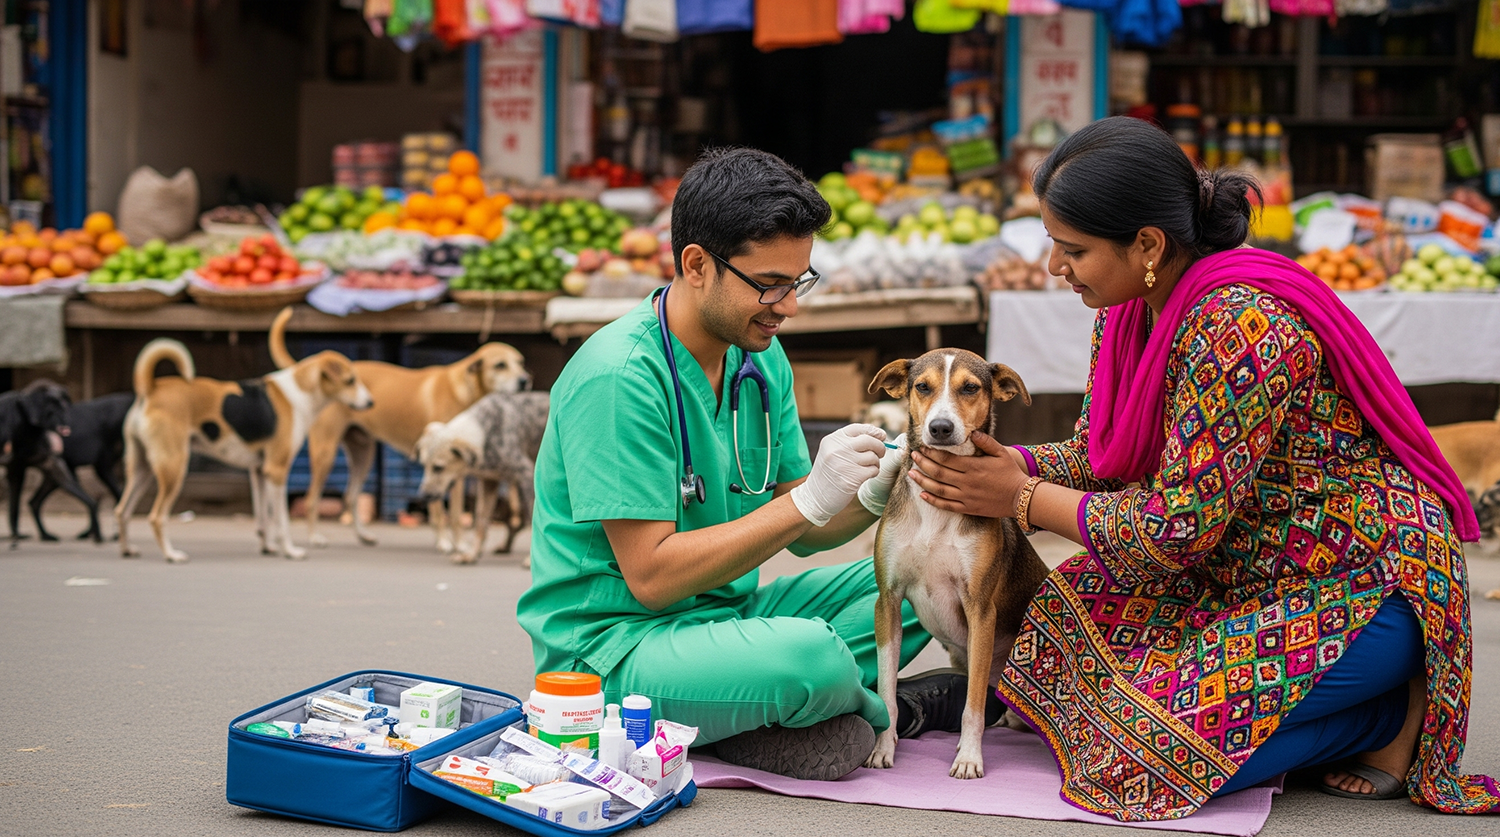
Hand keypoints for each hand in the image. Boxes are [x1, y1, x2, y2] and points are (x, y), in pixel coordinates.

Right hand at [791, 423, 887, 526]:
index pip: (858, 428)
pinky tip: (864, 476)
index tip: (882, 436)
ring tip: (866, 468)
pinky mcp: (852, 477)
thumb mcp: (832, 452)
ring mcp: (844, 463)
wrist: (816, 497)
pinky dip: (873, 472)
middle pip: (869, 440)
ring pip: (873, 456)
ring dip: (875, 463)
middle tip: (880, 454)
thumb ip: (850, 443)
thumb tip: (881, 435)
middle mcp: (837, 449)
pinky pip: (873, 470)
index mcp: (832, 440)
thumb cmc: (829, 474)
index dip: (873, 431)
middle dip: (880, 447)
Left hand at [909, 432, 1028, 517]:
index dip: (932, 452)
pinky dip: (933, 500)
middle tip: (913, 456)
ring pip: (938, 489)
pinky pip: (946, 505)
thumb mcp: (1002, 453)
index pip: (946, 458)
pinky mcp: (968, 508)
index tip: (923, 447)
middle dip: (923, 463)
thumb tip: (971, 432)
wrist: (1021, 498)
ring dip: (923, 481)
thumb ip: (986, 441)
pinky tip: (922, 494)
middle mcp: (967, 482)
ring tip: (911, 474)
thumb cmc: (1011, 473)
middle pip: (938, 472)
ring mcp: (966, 497)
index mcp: (974, 467)